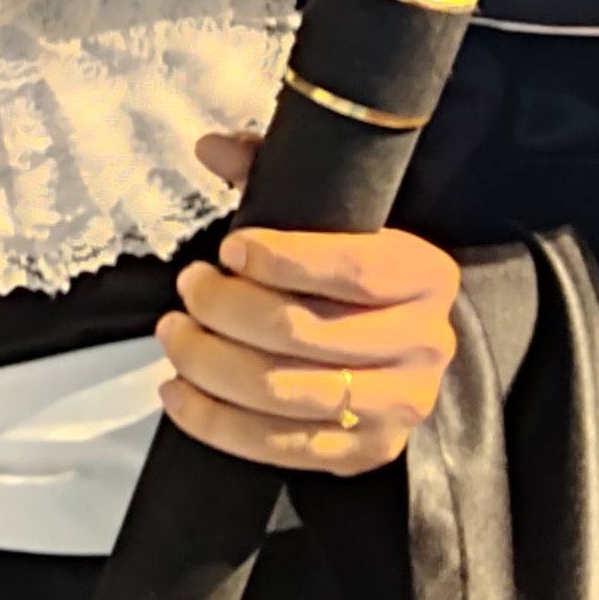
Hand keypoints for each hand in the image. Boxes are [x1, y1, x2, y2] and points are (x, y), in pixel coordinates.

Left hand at [150, 134, 462, 474]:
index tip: (228, 249)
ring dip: (209, 363)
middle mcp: (424, 345)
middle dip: (225, 310)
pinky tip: (177, 392)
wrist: (396, 350)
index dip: (282, 259)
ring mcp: (398, 406)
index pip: (354, 269)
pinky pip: (278, 448)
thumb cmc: (350, 275)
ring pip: (284, 392)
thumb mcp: (330, 218)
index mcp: (426, 275)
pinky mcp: (364, 453)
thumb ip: (273, 175)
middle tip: (187, 290)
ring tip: (173, 334)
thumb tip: (212, 147)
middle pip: (304, 333)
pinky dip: (215, 422)